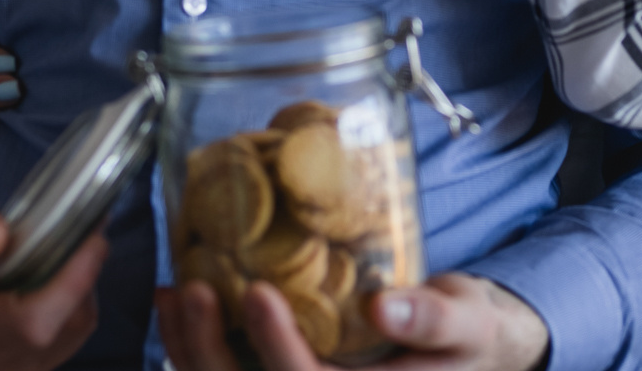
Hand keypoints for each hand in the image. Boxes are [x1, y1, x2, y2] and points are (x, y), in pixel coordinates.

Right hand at [0, 173, 106, 370]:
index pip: (25, 323)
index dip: (68, 284)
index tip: (89, 238)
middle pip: (54, 333)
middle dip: (80, 280)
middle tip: (83, 232)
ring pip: (67, 338)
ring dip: (80, 291)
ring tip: (67, 251)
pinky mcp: (8, 364)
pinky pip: (64, 342)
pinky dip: (72, 306)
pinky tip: (57, 275)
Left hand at [155, 272, 547, 370]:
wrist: (462, 352)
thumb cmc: (466, 336)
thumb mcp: (466, 321)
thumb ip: (431, 318)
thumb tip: (384, 308)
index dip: (277, 345)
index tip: (258, 291)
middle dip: (208, 348)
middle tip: (191, 288)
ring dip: (189, 347)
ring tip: (175, 292)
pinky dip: (194, 347)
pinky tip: (180, 304)